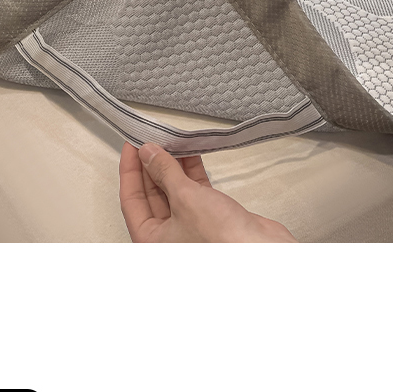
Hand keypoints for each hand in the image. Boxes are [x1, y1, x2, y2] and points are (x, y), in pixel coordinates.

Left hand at [119, 142, 296, 242]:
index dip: (130, 170)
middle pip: (151, 195)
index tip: (133, 146)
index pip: (131, 199)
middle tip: (151, 141)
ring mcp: (189, 228)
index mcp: (151, 241)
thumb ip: (164, 172)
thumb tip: (149, 154)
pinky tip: (190, 155)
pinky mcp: (210, 219)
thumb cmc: (222, 240)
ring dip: (172, 167)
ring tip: (171, 142)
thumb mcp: (184, 198)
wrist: (262, 250)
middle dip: (152, 166)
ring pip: (173, 192)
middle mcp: (167, 237)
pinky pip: (193, 192)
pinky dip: (191, 174)